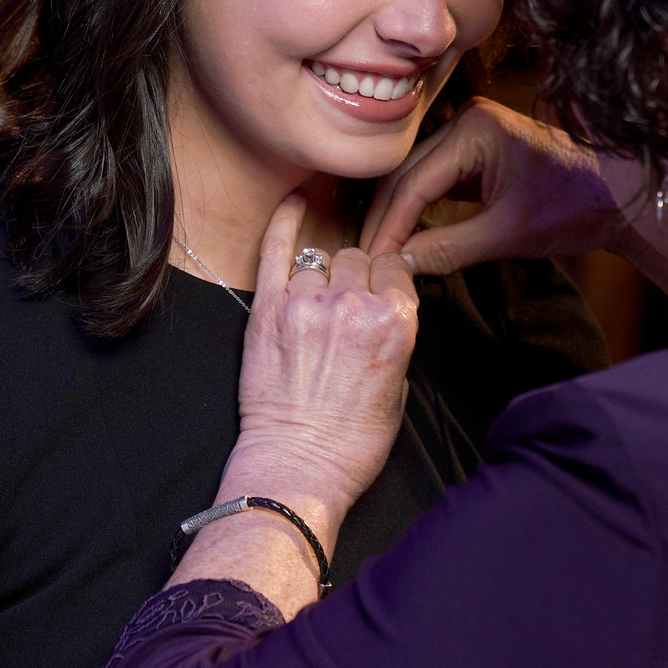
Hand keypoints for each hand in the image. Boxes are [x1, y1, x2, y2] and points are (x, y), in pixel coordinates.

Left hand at [218, 194, 418, 532]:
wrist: (298, 466)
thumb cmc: (352, 441)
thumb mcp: (399, 386)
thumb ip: (394, 335)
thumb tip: (384, 305)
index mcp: (396, 322)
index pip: (395, 267)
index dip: (386, 278)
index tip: (378, 289)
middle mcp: (354, 304)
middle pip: (357, 259)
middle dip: (354, 277)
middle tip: (344, 309)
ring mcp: (307, 303)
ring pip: (320, 259)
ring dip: (320, 275)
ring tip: (315, 306)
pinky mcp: (268, 310)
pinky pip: (276, 248)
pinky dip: (285, 222)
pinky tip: (295, 202)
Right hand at [362, 98, 623, 273]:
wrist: (619, 195)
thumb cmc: (574, 207)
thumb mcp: (507, 234)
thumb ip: (448, 248)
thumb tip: (398, 266)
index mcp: (474, 130)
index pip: (414, 182)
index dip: (389, 227)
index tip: (371, 262)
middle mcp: (465, 120)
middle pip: (406, 173)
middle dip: (384, 219)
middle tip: (363, 261)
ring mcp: (469, 133)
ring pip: (415, 176)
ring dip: (396, 214)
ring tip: (376, 253)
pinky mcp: (475, 151)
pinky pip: (434, 179)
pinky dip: (417, 208)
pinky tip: (402, 237)